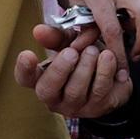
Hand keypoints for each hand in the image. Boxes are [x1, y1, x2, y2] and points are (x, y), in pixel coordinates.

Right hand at [15, 21, 130, 119]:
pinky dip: (105, 72)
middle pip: (47, 90)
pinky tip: (108, 57)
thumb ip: (56, 37)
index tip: (26, 54)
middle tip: (72, 51)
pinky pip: (100, 92)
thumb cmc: (84, 58)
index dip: (24, 69)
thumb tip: (38, 30)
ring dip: (85, 68)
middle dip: (59, 69)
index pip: (25, 78)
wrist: (115, 74)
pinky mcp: (99, 108)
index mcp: (42, 79)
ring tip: (93, 50)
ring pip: (75, 93)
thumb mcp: (69, 44)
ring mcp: (76, 107)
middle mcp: (55, 98)